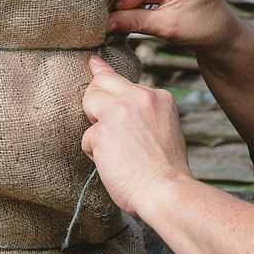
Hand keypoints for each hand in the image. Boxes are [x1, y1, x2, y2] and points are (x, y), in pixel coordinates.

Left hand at [81, 56, 191, 218]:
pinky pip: (86, 138)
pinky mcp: (101, 131)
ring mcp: (119, 111)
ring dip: (95, 129)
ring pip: (89, 104)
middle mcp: (138, 97)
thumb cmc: (164, 169)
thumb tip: (118, 104)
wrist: (166, 191)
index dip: (103, 74)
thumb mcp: (163, 127)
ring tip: (116, 151)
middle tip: (105, 128)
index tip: (93, 63)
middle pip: (99, 83)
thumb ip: (142, 111)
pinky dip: (94, 154)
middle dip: (94, 100)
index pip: (121, 79)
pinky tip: (113, 164)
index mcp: (157, 96)